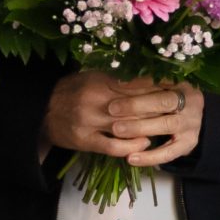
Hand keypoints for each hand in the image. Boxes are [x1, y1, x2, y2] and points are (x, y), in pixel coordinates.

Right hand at [44, 74, 203, 166]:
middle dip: (159, 109)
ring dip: (149, 128)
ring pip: (128, 126)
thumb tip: (147, 73)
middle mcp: (96, 101)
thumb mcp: (92, 76)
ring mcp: (90, 122)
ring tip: (166, 128)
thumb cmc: (71, 91)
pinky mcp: (85, 141)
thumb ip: (117, 76)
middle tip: (179, 110)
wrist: (40, 112)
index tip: (178, 87)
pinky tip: (145, 144)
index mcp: (100, 82)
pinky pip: (113, 146)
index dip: (159, 86)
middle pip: (136, 105)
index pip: (137, 84)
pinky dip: (131, 147)